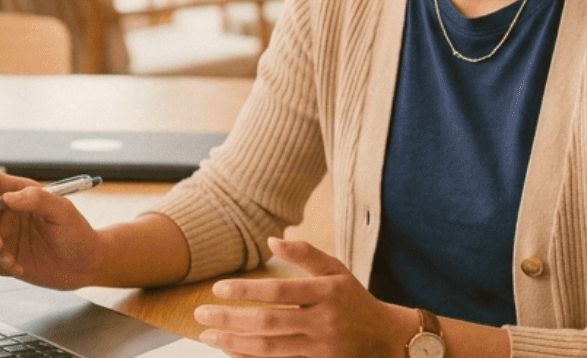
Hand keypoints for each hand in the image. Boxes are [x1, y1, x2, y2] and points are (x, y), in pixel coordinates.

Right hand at [0, 171, 102, 289]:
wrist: (85, 266)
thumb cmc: (77, 234)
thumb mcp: (63, 212)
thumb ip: (37, 199)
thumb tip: (7, 198)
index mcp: (21, 194)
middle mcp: (7, 213)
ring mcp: (3, 235)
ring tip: (11, 261)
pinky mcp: (2, 257)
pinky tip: (18, 269)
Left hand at [193, 237, 417, 357]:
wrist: (385, 339)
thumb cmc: (353, 300)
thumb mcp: (337, 271)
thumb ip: (306, 254)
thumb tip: (270, 240)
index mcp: (328, 293)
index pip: (280, 291)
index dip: (247, 291)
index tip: (218, 288)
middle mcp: (324, 322)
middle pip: (269, 323)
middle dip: (231, 319)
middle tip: (201, 314)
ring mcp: (320, 349)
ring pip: (270, 349)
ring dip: (235, 343)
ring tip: (209, 337)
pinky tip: (232, 352)